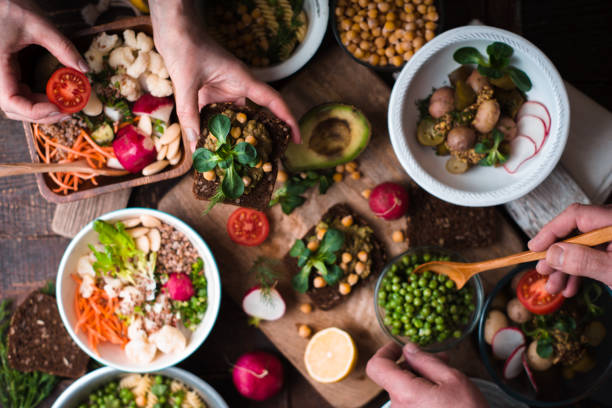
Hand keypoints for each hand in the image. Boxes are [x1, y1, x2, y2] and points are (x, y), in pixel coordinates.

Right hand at [0, 0, 87, 122]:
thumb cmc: (8, 6)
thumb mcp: (37, 24)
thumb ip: (62, 46)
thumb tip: (84, 69)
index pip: (11, 101)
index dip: (35, 111)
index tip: (59, 108)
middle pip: (14, 109)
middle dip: (43, 114)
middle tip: (70, 111)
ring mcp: (0, 77)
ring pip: (17, 105)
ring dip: (42, 110)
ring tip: (66, 106)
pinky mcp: (6, 74)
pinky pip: (19, 95)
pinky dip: (37, 100)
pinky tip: (56, 97)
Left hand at [149, 1, 299, 151]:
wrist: (172, 29)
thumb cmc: (185, 46)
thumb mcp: (186, 80)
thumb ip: (190, 111)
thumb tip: (195, 142)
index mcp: (242, 80)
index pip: (273, 101)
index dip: (287, 119)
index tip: (296, 138)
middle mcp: (235, 87)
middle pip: (254, 115)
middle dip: (258, 137)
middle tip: (262, 160)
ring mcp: (222, 91)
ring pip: (232, 119)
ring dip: (232, 137)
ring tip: (233, 161)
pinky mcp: (208, 93)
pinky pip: (214, 116)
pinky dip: (213, 130)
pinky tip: (207, 146)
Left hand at [366, 342, 487, 407]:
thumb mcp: (453, 380)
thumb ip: (426, 361)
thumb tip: (409, 349)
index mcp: (405, 394)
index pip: (376, 366)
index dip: (385, 352)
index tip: (399, 347)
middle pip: (393, 377)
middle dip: (413, 364)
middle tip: (438, 358)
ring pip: (402, 389)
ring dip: (419, 378)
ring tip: (445, 375)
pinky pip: (408, 402)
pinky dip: (420, 392)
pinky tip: (440, 390)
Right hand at [528, 203, 611, 295]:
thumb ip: (584, 260)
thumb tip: (553, 254)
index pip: (576, 216)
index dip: (551, 231)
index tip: (535, 247)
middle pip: (576, 232)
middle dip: (557, 255)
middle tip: (542, 269)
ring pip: (582, 247)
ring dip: (565, 268)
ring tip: (555, 286)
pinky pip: (593, 255)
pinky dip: (580, 270)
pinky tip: (571, 286)